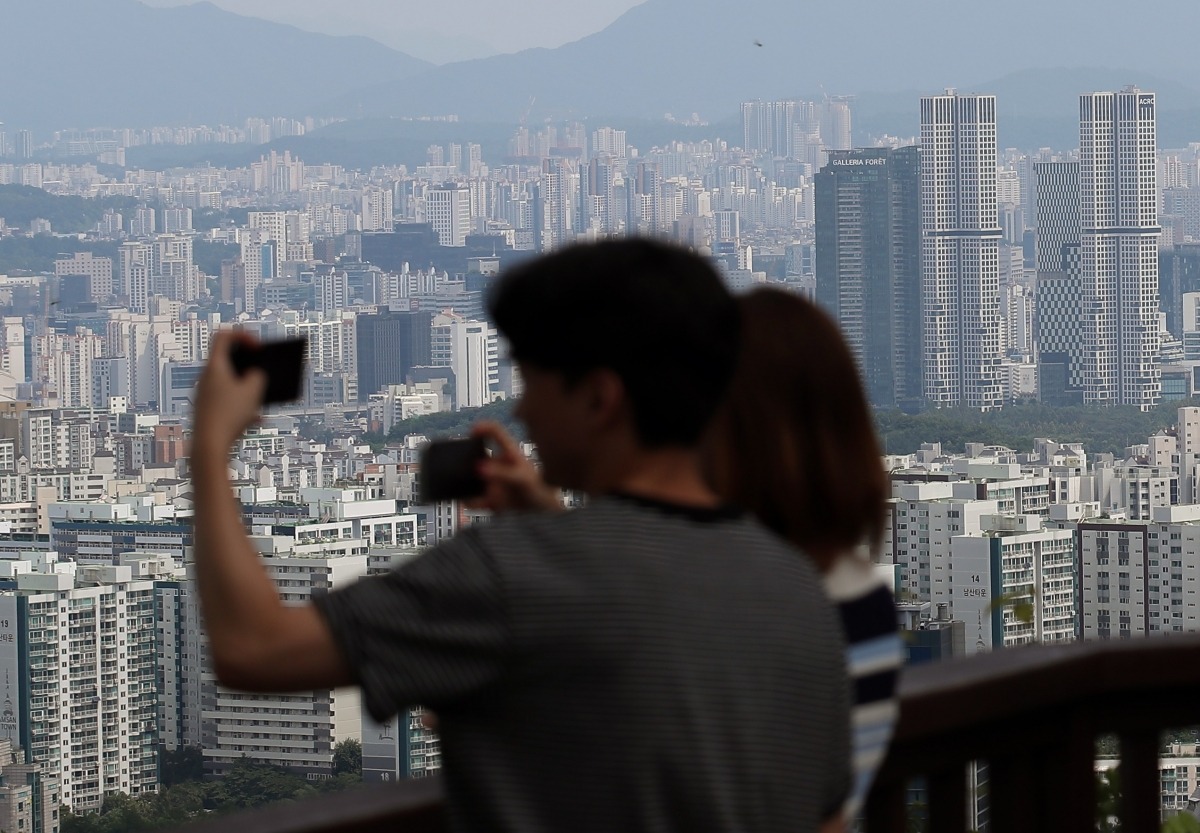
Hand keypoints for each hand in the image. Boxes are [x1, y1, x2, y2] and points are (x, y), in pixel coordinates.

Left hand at [192, 330, 267, 454]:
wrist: (208, 447)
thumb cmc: (229, 416)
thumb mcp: (253, 391)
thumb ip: (258, 376)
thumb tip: (255, 374)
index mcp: (214, 366)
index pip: (224, 337)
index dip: (244, 336)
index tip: (259, 348)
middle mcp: (205, 378)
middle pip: (228, 361)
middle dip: (250, 365)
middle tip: (265, 367)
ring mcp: (204, 395)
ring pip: (230, 383)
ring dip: (248, 386)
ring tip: (265, 391)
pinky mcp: (207, 412)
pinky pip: (228, 402)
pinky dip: (242, 405)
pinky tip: (255, 418)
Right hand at [466, 421, 562, 513]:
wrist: (544, 515)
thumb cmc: (540, 491)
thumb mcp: (524, 480)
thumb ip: (503, 474)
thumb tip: (479, 467)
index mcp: (510, 453)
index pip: (496, 433)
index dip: (483, 428)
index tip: (472, 431)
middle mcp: (498, 465)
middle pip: (477, 455)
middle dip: (465, 458)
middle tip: (457, 463)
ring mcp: (493, 482)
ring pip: (472, 477)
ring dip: (465, 481)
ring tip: (460, 485)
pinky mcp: (489, 500)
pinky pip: (473, 499)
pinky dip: (469, 501)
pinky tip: (469, 503)